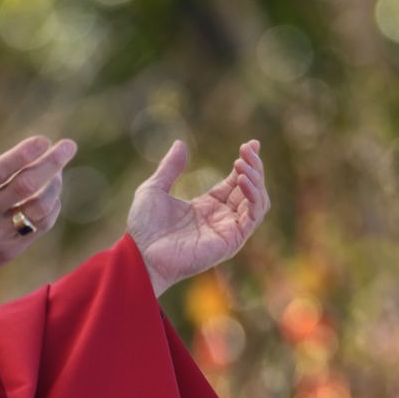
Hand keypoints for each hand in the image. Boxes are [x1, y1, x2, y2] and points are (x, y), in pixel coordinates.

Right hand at [0, 110, 76, 303]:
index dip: (22, 154)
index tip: (43, 140)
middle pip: (25, 187)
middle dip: (51, 163)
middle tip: (68, 146)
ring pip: (38, 208)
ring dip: (55, 186)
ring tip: (59, 172)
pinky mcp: (8, 251)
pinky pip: (40, 226)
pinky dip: (52, 207)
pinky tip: (52, 194)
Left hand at [127, 140, 268, 296]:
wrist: (140, 254)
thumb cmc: (144, 228)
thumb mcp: (154, 189)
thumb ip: (169, 168)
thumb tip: (180, 143)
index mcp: (207, 207)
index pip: (236, 183)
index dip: (246, 163)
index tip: (250, 144)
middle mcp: (221, 218)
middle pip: (251, 190)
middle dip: (254, 167)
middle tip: (248, 149)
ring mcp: (227, 231)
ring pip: (258, 203)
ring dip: (256, 181)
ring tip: (243, 164)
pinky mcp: (230, 242)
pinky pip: (252, 218)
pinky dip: (253, 198)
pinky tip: (242, 180)